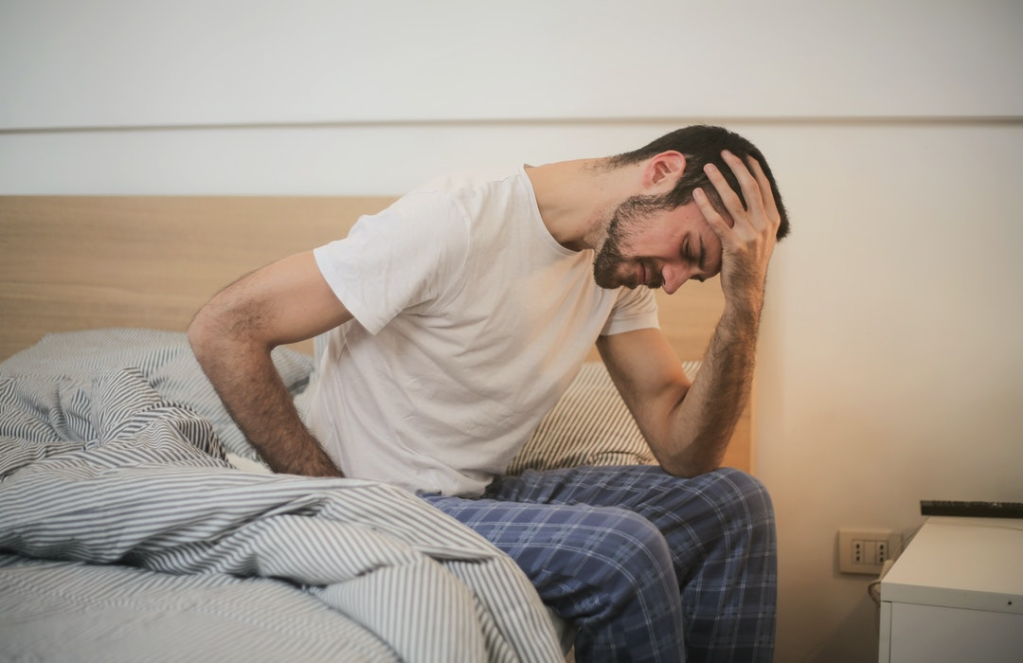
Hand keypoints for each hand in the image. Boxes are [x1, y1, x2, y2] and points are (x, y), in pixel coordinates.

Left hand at [693, 150, 780, 312]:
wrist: (746, 290)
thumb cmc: (749, 263)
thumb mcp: (762, 238)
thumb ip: (759, 218)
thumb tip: (750, 197)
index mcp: (772, 220)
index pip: (763, 188)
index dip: (753, 169)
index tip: (743, 154)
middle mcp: (764, 225)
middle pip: (750, 188)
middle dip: (737, 167)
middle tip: (725, 152)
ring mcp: (750, 236)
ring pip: (733, 201)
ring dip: (719, 181)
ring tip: (708, 167)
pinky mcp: (734, 246)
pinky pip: (717, 221)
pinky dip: (706, 205)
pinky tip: (697, 194)